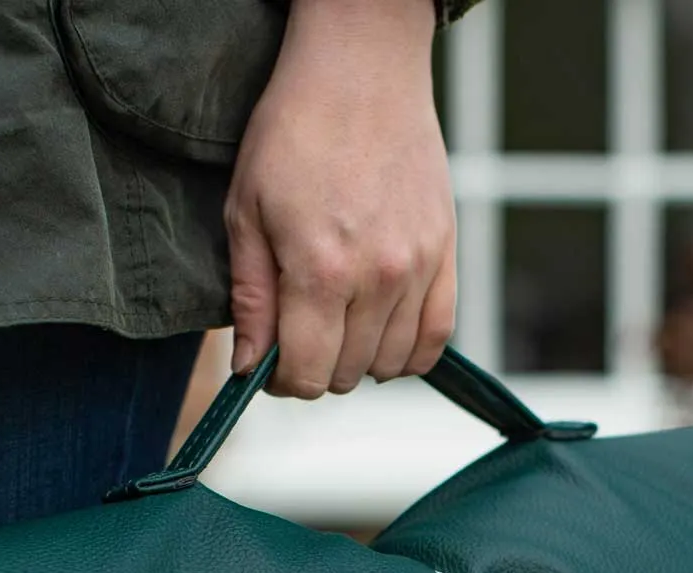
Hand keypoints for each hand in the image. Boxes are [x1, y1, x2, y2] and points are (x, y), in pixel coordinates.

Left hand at [224, 0, 456, 398]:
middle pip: (346, 375)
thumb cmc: (294, 132)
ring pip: (389, 364)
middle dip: (316, 368)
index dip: (281, 381)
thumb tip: (250, 369)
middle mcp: (377, 278)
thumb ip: (251, 300)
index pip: (307, 375)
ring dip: (358, 360)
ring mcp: (418, 268)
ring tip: (338, 325)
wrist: (362, 69)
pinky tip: (381, 336)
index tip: (270, 363)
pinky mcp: (446, 254)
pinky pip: (436, 338)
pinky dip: (408, 353)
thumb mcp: (246, 212)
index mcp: (320, 271)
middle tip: (299, 333)